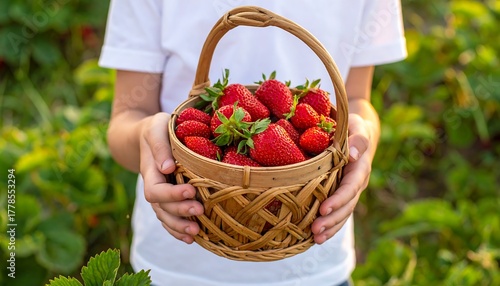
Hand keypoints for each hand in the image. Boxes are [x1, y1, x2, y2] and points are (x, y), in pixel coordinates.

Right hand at [139, 112, 203, 243]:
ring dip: (179, 227)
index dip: (171, 195)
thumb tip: (168, 168)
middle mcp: (154, 186)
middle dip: (180, 212)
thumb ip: (160, 147)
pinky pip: (169, 219)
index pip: (155, 190)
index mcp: (150, 171)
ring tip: (196, 233)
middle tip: (200, 211)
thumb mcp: (157, 128)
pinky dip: (178, 230)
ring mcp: (160, 195)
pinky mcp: (169, 198)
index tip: (191, 190)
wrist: (149, 135)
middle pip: (162, 208)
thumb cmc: (157, 128)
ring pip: (165, 217)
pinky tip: (192, 238)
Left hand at [311, 114, 371, 243]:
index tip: (323, 209)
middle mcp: (357, 183)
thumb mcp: (356, 127)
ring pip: (343, 213)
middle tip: (315, 231)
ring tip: (315, 239)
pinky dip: (329, 225)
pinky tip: (315, 236)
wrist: (357, 132)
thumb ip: (357, 139)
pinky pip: (338, 212)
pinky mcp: (341, 194)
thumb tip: (353, 155)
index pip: (350, 187)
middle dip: (332, 220)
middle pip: (347, 206)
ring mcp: (350, 191)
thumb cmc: (353, 127)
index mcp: (360, 168)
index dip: (338, 200)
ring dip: (331, 227)